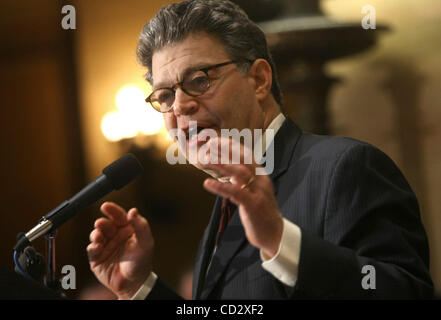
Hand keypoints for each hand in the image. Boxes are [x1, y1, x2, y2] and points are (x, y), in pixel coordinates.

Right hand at [87, 202, 153, 298]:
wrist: (133, 284)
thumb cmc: (141, 262)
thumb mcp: (145, 243)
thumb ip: (141, 226)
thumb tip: (133, 210)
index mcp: (127, 229)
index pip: (119, 216)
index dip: (112, 210)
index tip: (105, 206)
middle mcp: (115, 236)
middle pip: (106, 224)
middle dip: (101, 223)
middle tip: (100, 223)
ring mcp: (106, 246)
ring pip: (96, 235)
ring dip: (95, 234)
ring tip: (98, 236)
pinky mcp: (97, 257)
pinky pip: (92, 250)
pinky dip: (93, 247)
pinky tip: (96, 247)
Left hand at [201, 138, 282, 257]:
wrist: (274, 234)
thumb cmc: (260, 213)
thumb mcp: (251, 192)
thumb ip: (241, 181)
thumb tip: (226, 171)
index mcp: (261, 176)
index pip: (247, 156)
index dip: (233, 146)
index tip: (218, 139)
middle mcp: (261, 181)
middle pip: (243, 160)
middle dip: (226, 150)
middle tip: (210, 144)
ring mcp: (258, 192)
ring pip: (240, 173)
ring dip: (222, 164)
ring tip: (206, 159)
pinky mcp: (253, 205)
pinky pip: (236, 192)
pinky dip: (220, 187)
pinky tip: (207, 183)